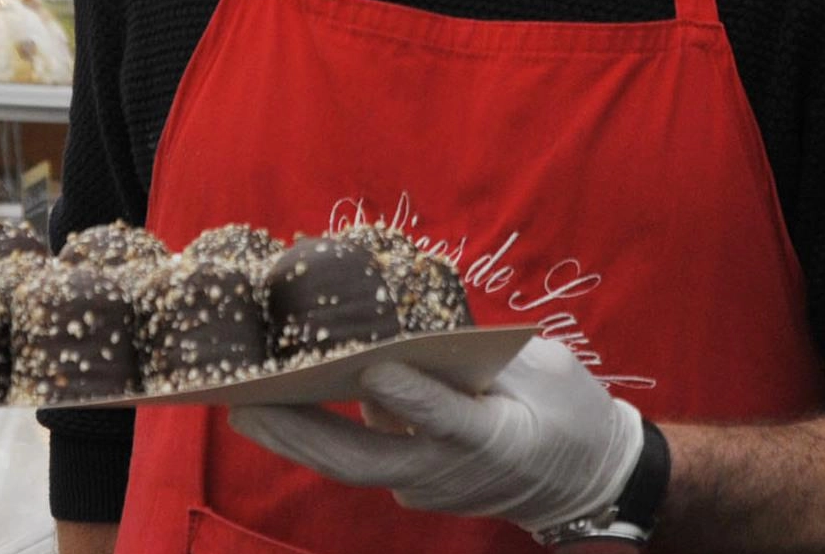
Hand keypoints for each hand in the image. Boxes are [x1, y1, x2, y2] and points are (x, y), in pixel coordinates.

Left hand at [229, 337, 644, 535]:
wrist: (582, 482)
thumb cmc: (569, 414)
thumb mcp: (545, 371)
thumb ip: (480, 358)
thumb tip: (409, 337)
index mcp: (496, 439)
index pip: (447, 420)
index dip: (409, 397)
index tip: (369, 368)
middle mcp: (451, 473)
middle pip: (365, 462)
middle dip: (300, 434)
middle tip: (244, 402)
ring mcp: (428, 488)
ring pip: (351, 467)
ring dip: (295, 439)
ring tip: (242, 404)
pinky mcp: (414, 488)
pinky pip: (362, 459)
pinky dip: (322, 435)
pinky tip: (287, 406)